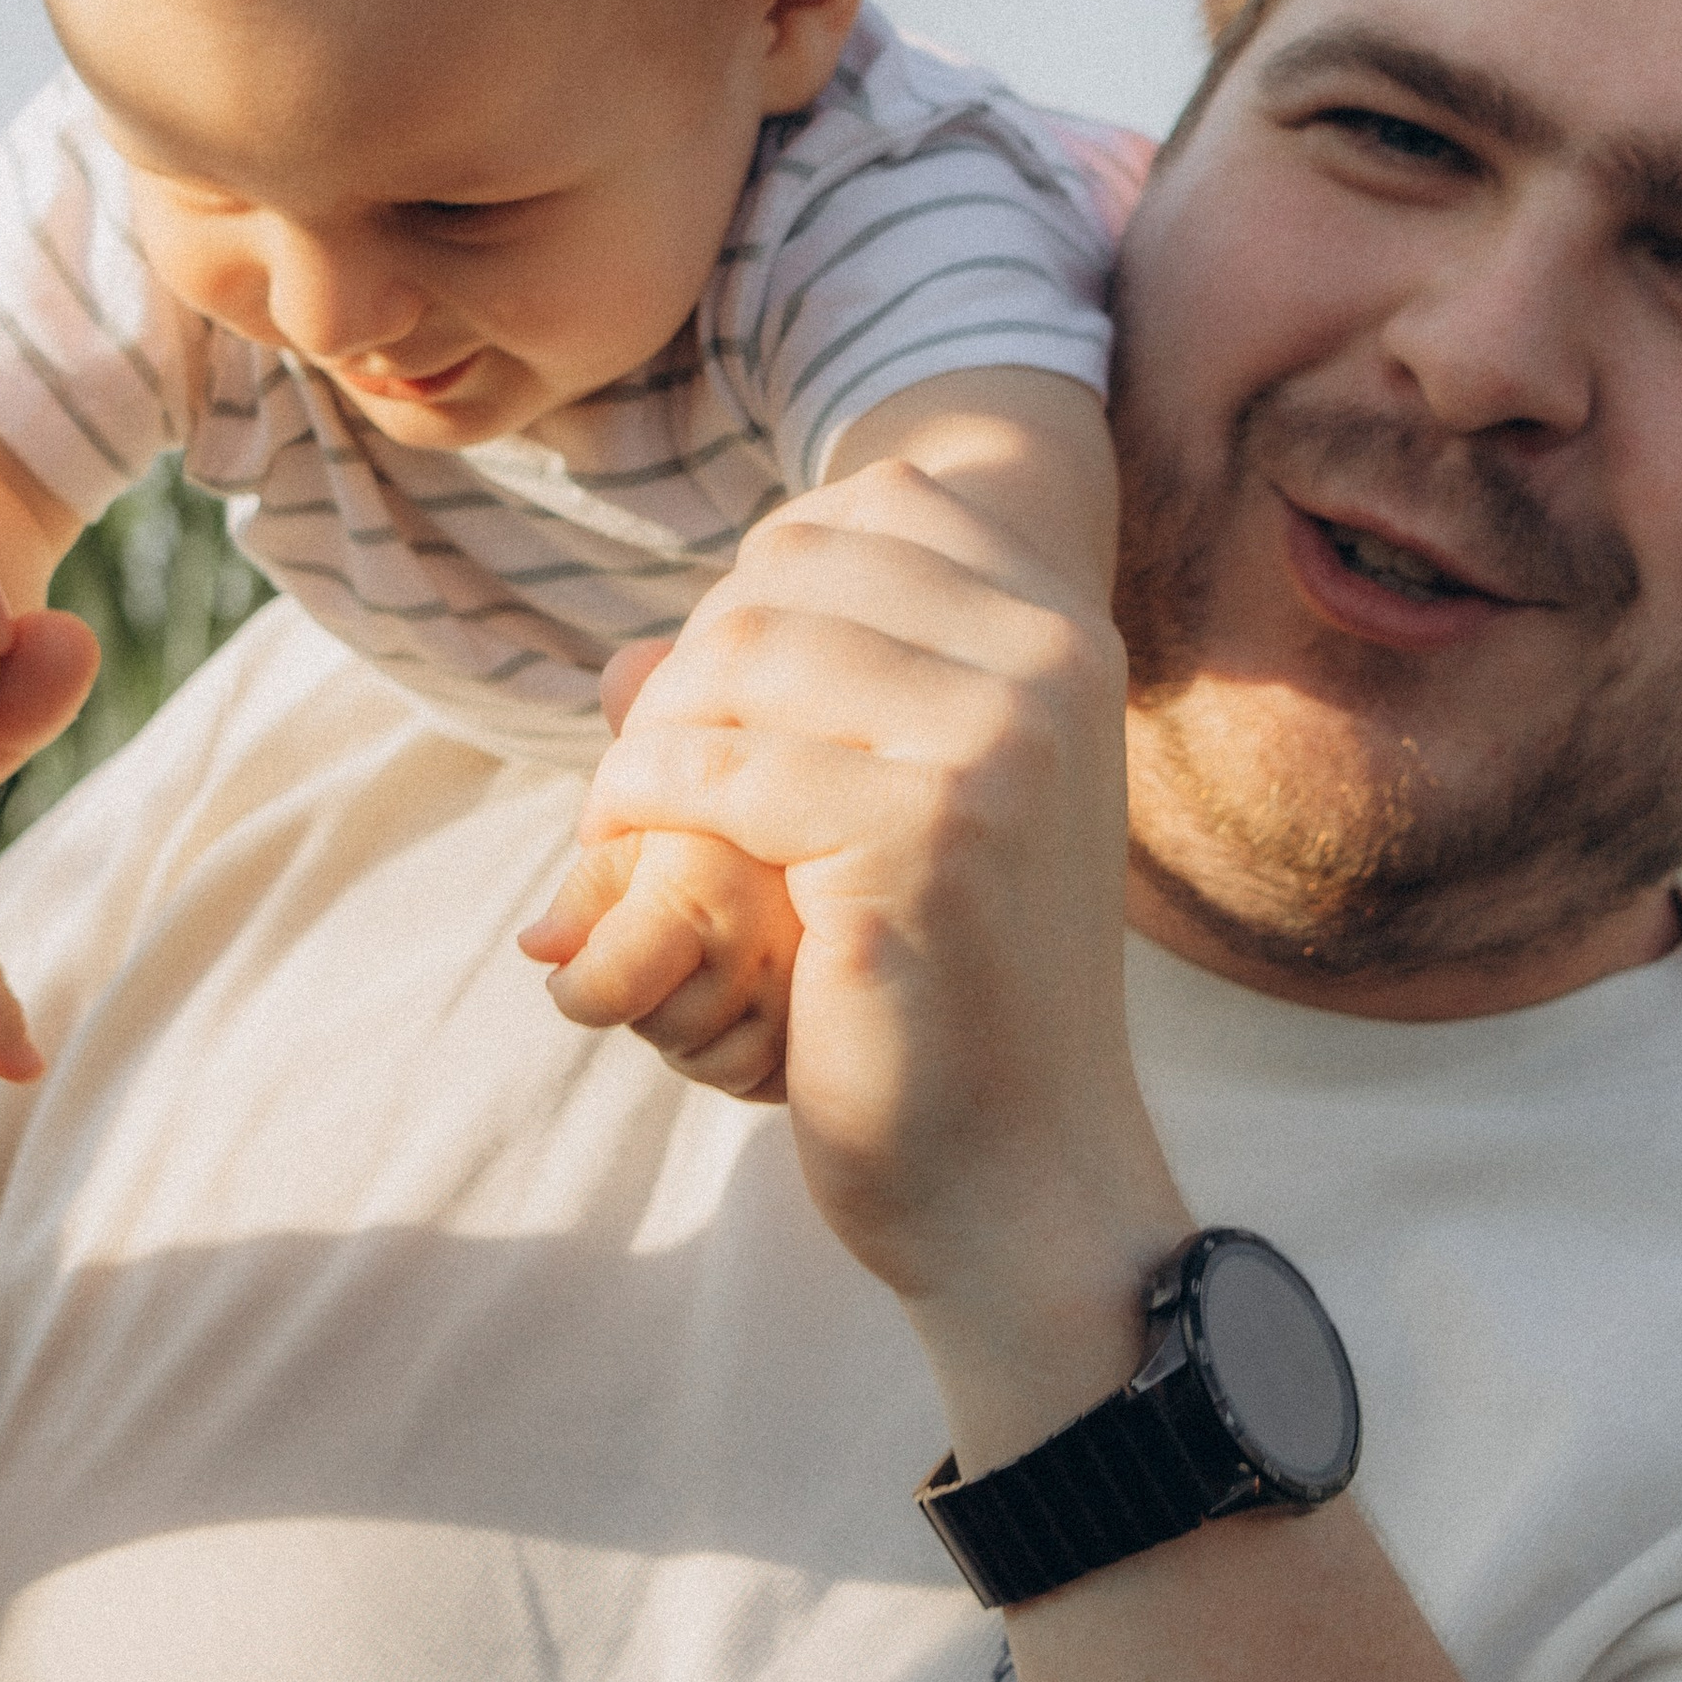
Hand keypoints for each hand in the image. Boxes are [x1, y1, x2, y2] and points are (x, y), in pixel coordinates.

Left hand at [519, 825, 800, 1101]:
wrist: (828, 816)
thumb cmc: (714, 826)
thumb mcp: (642, 837)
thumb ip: (585, 892)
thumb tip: (535, 948)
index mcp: (708, 884)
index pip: (610, 989)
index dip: (576, 993)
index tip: (572, 979)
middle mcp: (769, 940)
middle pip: (663, 1031)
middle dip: (645, 1004)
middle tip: (662, 954)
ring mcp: (817, 989)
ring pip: (715, 1066)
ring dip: (693, 1036)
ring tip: (708, 971)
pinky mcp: (845, 1025)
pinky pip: (764, 1081)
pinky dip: (744, 1058)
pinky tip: (748, 1003)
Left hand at [571, 460, 1185, 1430]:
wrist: (1021, 1174)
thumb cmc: (950, 993)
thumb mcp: (910, 809)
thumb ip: (805, 703)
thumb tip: (612, 660)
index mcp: (1069, 639)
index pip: (881, 506)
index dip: (764, 586)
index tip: (727, 698)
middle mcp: (1051, 667)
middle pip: (789, 570)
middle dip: (693, 663)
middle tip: (662, 770)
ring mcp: (996, 746)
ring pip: (738, 652)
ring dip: (651, 736)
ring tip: (635, 819)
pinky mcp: (922, 837)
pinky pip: (712, 767)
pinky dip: (639, 807)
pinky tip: (632, 861)